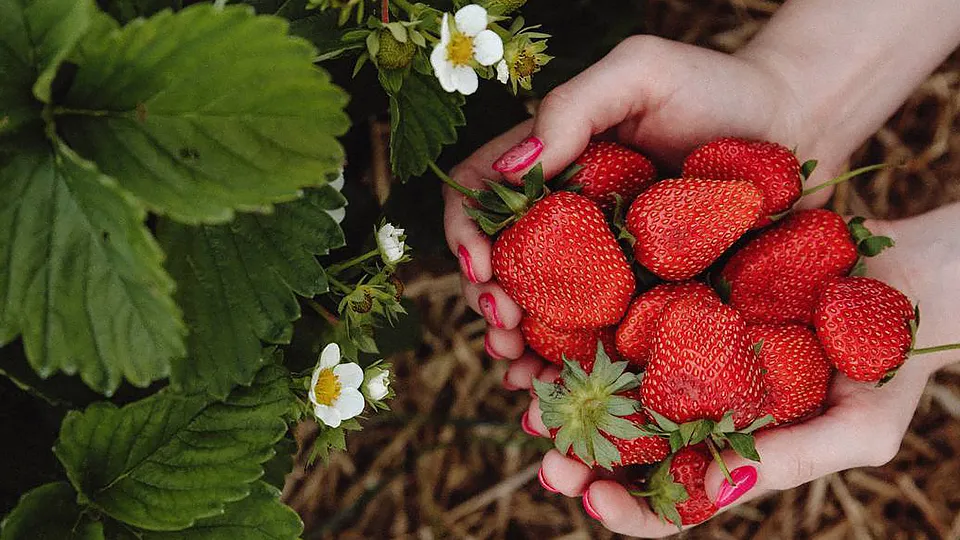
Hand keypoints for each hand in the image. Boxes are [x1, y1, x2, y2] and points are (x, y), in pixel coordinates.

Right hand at [443, 35, 831, 389]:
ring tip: (521, 376)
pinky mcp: (649, 299)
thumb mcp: (639, 72)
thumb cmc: (719, 86)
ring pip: (544, 314)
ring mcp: (608, 265)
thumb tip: (510, 172)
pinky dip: (577, 369)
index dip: (467, 233)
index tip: (482, 268)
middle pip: (504, 265)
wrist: (800, 125)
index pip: (481, 195)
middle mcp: (570, 220)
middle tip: (501, 328)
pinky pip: (605, 339)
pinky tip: (563, 390)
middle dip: (490, 303)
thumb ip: (570, 108)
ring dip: (520, 349)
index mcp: (553, 166)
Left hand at [517, 207, 959, 536]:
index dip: (627, 508)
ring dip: (563, 394)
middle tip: (544, 449)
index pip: (669, 501)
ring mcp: (681, 352)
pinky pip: (620, 314)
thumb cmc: (892, 360)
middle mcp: (696, 407)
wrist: (908, 272)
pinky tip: (548, 320)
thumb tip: (715, 493)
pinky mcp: (676, 296)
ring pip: (608, 384)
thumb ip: (793, 461)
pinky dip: (580, 324)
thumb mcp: (858, 423)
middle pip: (621, 448)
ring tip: (529, 387)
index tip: (591, 497)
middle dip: (577, 456)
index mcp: (732, 451)